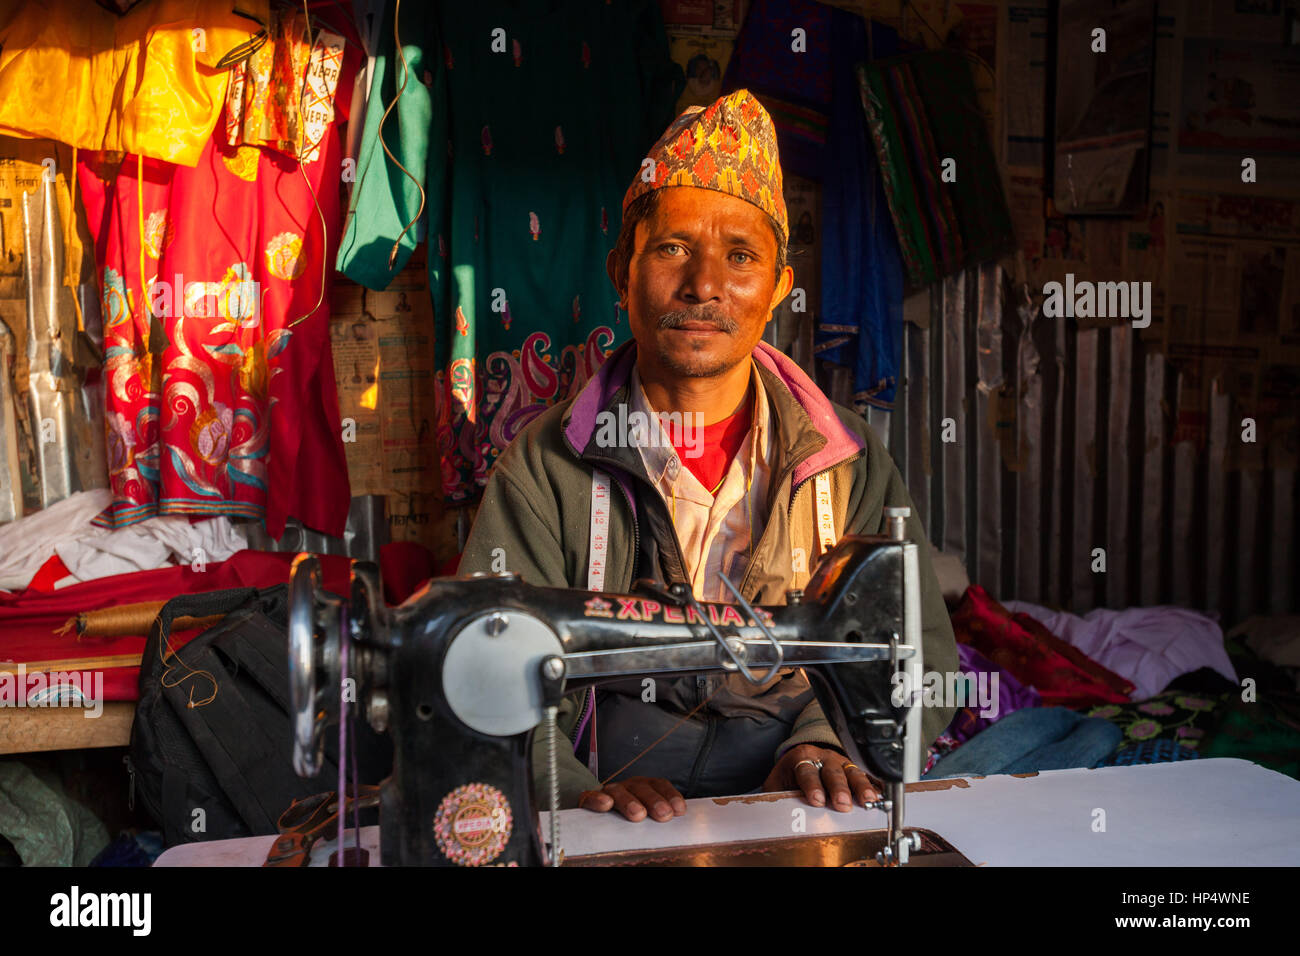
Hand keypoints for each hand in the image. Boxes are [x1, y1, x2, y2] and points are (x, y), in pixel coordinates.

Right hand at [578, 776, 686, 822]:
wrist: (595, 815)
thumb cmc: (627, 821)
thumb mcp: (646, 817)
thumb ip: (658, 821)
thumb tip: (677, 828)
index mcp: (644, 787)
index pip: (659, 785)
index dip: (670, 795)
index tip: (680, 810)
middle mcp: (628, 787)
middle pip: (641, 787)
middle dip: (654, 800)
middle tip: (664, 815)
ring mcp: (608, 792)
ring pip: (618, 791)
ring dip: (629, 801)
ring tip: (638, 815)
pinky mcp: (588, 800)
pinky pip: (590, 797)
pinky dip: (597, 799)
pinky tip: (605, 804)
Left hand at [762, 744, 879, 811]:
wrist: (799, 762)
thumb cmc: (788, 778)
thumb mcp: (777, 785)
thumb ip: (780, 796)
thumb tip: (781, 813)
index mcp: (800, 757)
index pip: (807, 771)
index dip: (812, 786)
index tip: (817, 800)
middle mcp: (822, 757)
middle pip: (832, 771)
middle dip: (838, 788)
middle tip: (842, 804)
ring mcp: (839, 761)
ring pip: (852, 771)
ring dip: (861, 787)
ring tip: (868, 800)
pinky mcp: (852, 769)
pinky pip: (865, 775)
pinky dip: (873, 784)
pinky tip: (880, 794)